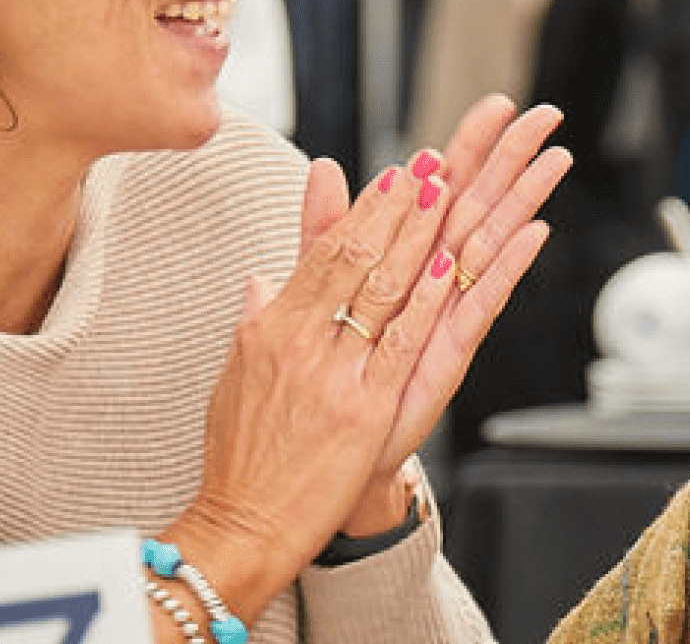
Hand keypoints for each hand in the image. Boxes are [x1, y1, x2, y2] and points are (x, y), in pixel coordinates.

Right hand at [172, 152, 463, 611]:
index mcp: (269, 327)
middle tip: (432, 165)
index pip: (324, 252)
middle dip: (398, 208)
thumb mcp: (241, 371)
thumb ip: (258, 316)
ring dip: (417, 235)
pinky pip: (399, 344)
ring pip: (380, 290)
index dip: (365, 209)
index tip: (397, 174)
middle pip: (356, 258)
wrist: (243, 524)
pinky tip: (449, 268)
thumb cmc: (243, 454)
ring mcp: (331, 375)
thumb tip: (263, 275)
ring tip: (447, 193)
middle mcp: (299, 342)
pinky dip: (426, 302)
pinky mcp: (361, 411)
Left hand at [354, 95, 571, 522]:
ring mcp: (445, 314)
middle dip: (510, 158)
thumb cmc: (330, 372)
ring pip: (489, 243)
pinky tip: (533, 233)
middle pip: (477, 204)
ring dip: (524, 200)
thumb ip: (322, 227)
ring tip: (555, 158)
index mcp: (406, 261)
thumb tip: (321, 165)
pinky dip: (508, 266)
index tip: (499, 101)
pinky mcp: (449, 351)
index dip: (469, 145)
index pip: (443, 188)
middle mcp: (433, 282)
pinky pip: (483, 301)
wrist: (324, 451)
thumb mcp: (318, 286)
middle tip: (546, 113)